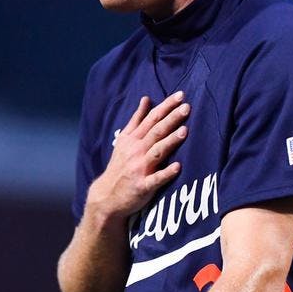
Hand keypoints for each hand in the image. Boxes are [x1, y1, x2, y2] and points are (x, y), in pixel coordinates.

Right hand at [86, 92, 189, 220]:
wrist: (106, 196)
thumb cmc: (119, 166)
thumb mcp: (124, 140)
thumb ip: (136, 119)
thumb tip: (146, 99)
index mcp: (133, 139)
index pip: (151, 118)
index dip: (166, 106)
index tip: (181, 95)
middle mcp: (136, 151)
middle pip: (156, 132)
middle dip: (171, 118)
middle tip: (186, 107)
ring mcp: (139, 169)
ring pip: (157, 152)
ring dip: (170, 141)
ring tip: (184, 131)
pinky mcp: (143, 186)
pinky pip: (156, 179)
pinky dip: (166, 173)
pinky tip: (178, 167)